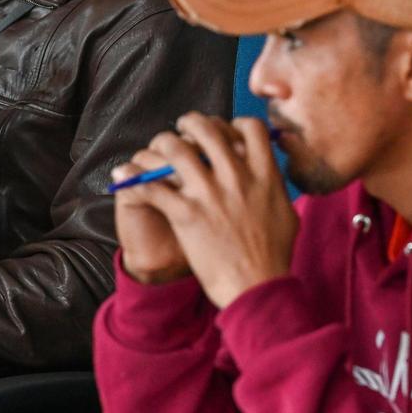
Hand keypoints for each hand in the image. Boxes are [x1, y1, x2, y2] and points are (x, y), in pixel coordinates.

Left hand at [115, 113, 297, 307]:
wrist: (256, 288)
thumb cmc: (274, 257)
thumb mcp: (287, 214)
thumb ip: (277, 188)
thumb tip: (272, 173)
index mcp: (264, 176)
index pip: (251, 128)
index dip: (234, 124)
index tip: (224, 132)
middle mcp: (236, 178)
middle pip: (208, 130)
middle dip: (192, 124)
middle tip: (183, 129)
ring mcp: (209, 195)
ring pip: (177, 149)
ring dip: (162, 144)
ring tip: (157, 148)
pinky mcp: (186, 214)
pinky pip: (153, 186)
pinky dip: (134, 177)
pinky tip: (124, 174)